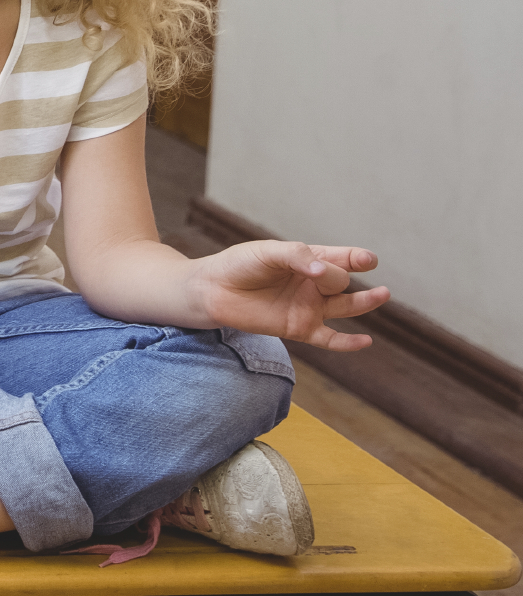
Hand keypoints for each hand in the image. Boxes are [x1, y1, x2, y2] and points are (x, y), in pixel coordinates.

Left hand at [193, 241, 388, 349]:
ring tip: (382, 294)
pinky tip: (365, 341)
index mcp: (309, 260)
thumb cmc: (239, 265)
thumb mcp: (267, 252)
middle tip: (319, 274)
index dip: (357, 258)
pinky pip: (330, 339)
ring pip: (346, 307)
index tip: (367, 260)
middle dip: (336, 277)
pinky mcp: (300, 329)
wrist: (212, 290)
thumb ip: (297, 256)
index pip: (342, 258)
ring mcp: (310, 307)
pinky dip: (348, 343)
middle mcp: (314, 284)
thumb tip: (325, 271)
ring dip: (365, 302)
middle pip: (341, 281)